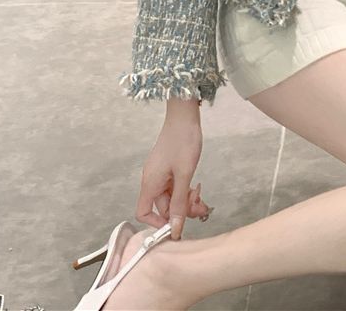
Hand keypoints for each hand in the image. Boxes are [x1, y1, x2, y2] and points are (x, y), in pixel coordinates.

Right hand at [135, 116, 214, 239]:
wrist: (185, 116)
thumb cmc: (183, 140)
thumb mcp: (184, 175)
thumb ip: (179, 203)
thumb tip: (174, 229)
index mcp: (150, 182)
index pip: (143, 213)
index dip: (157, 224)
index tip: (175, 225)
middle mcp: (152, 179)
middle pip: (162, 207)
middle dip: (181, 211)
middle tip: (200, 209)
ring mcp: (160, 174)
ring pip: (171, 198)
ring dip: (186, 202)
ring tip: (202, 199)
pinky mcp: (169, 169)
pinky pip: (175, 188)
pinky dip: (186, 192)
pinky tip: (197, 189)